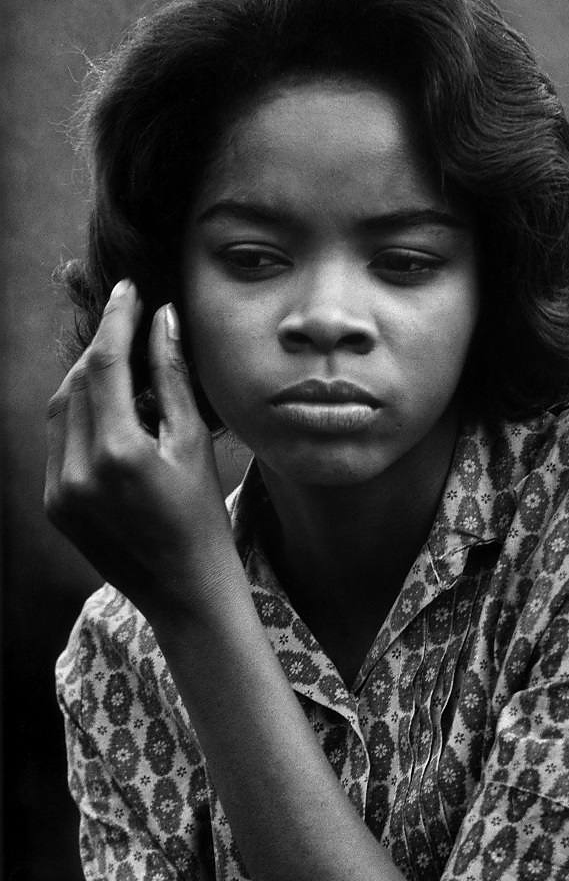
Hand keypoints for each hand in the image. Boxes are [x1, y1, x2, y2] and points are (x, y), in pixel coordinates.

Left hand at [45, 280, 235, 619]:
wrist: (185, 591)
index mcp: (118, 454)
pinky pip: (57, 440)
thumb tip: (164, 319)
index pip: (107, 365)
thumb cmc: (202, 517)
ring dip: (87, 377)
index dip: (118, 320)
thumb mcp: (194, 443)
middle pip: (79, 381)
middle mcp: (77, 471)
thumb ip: (173, 377)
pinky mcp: (54, 504)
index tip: (130, 289)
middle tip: (131, 321)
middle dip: (103, 345)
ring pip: (60, 407)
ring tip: (123, 363)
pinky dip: (78, 413)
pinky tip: (110, 409)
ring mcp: (59, 490)